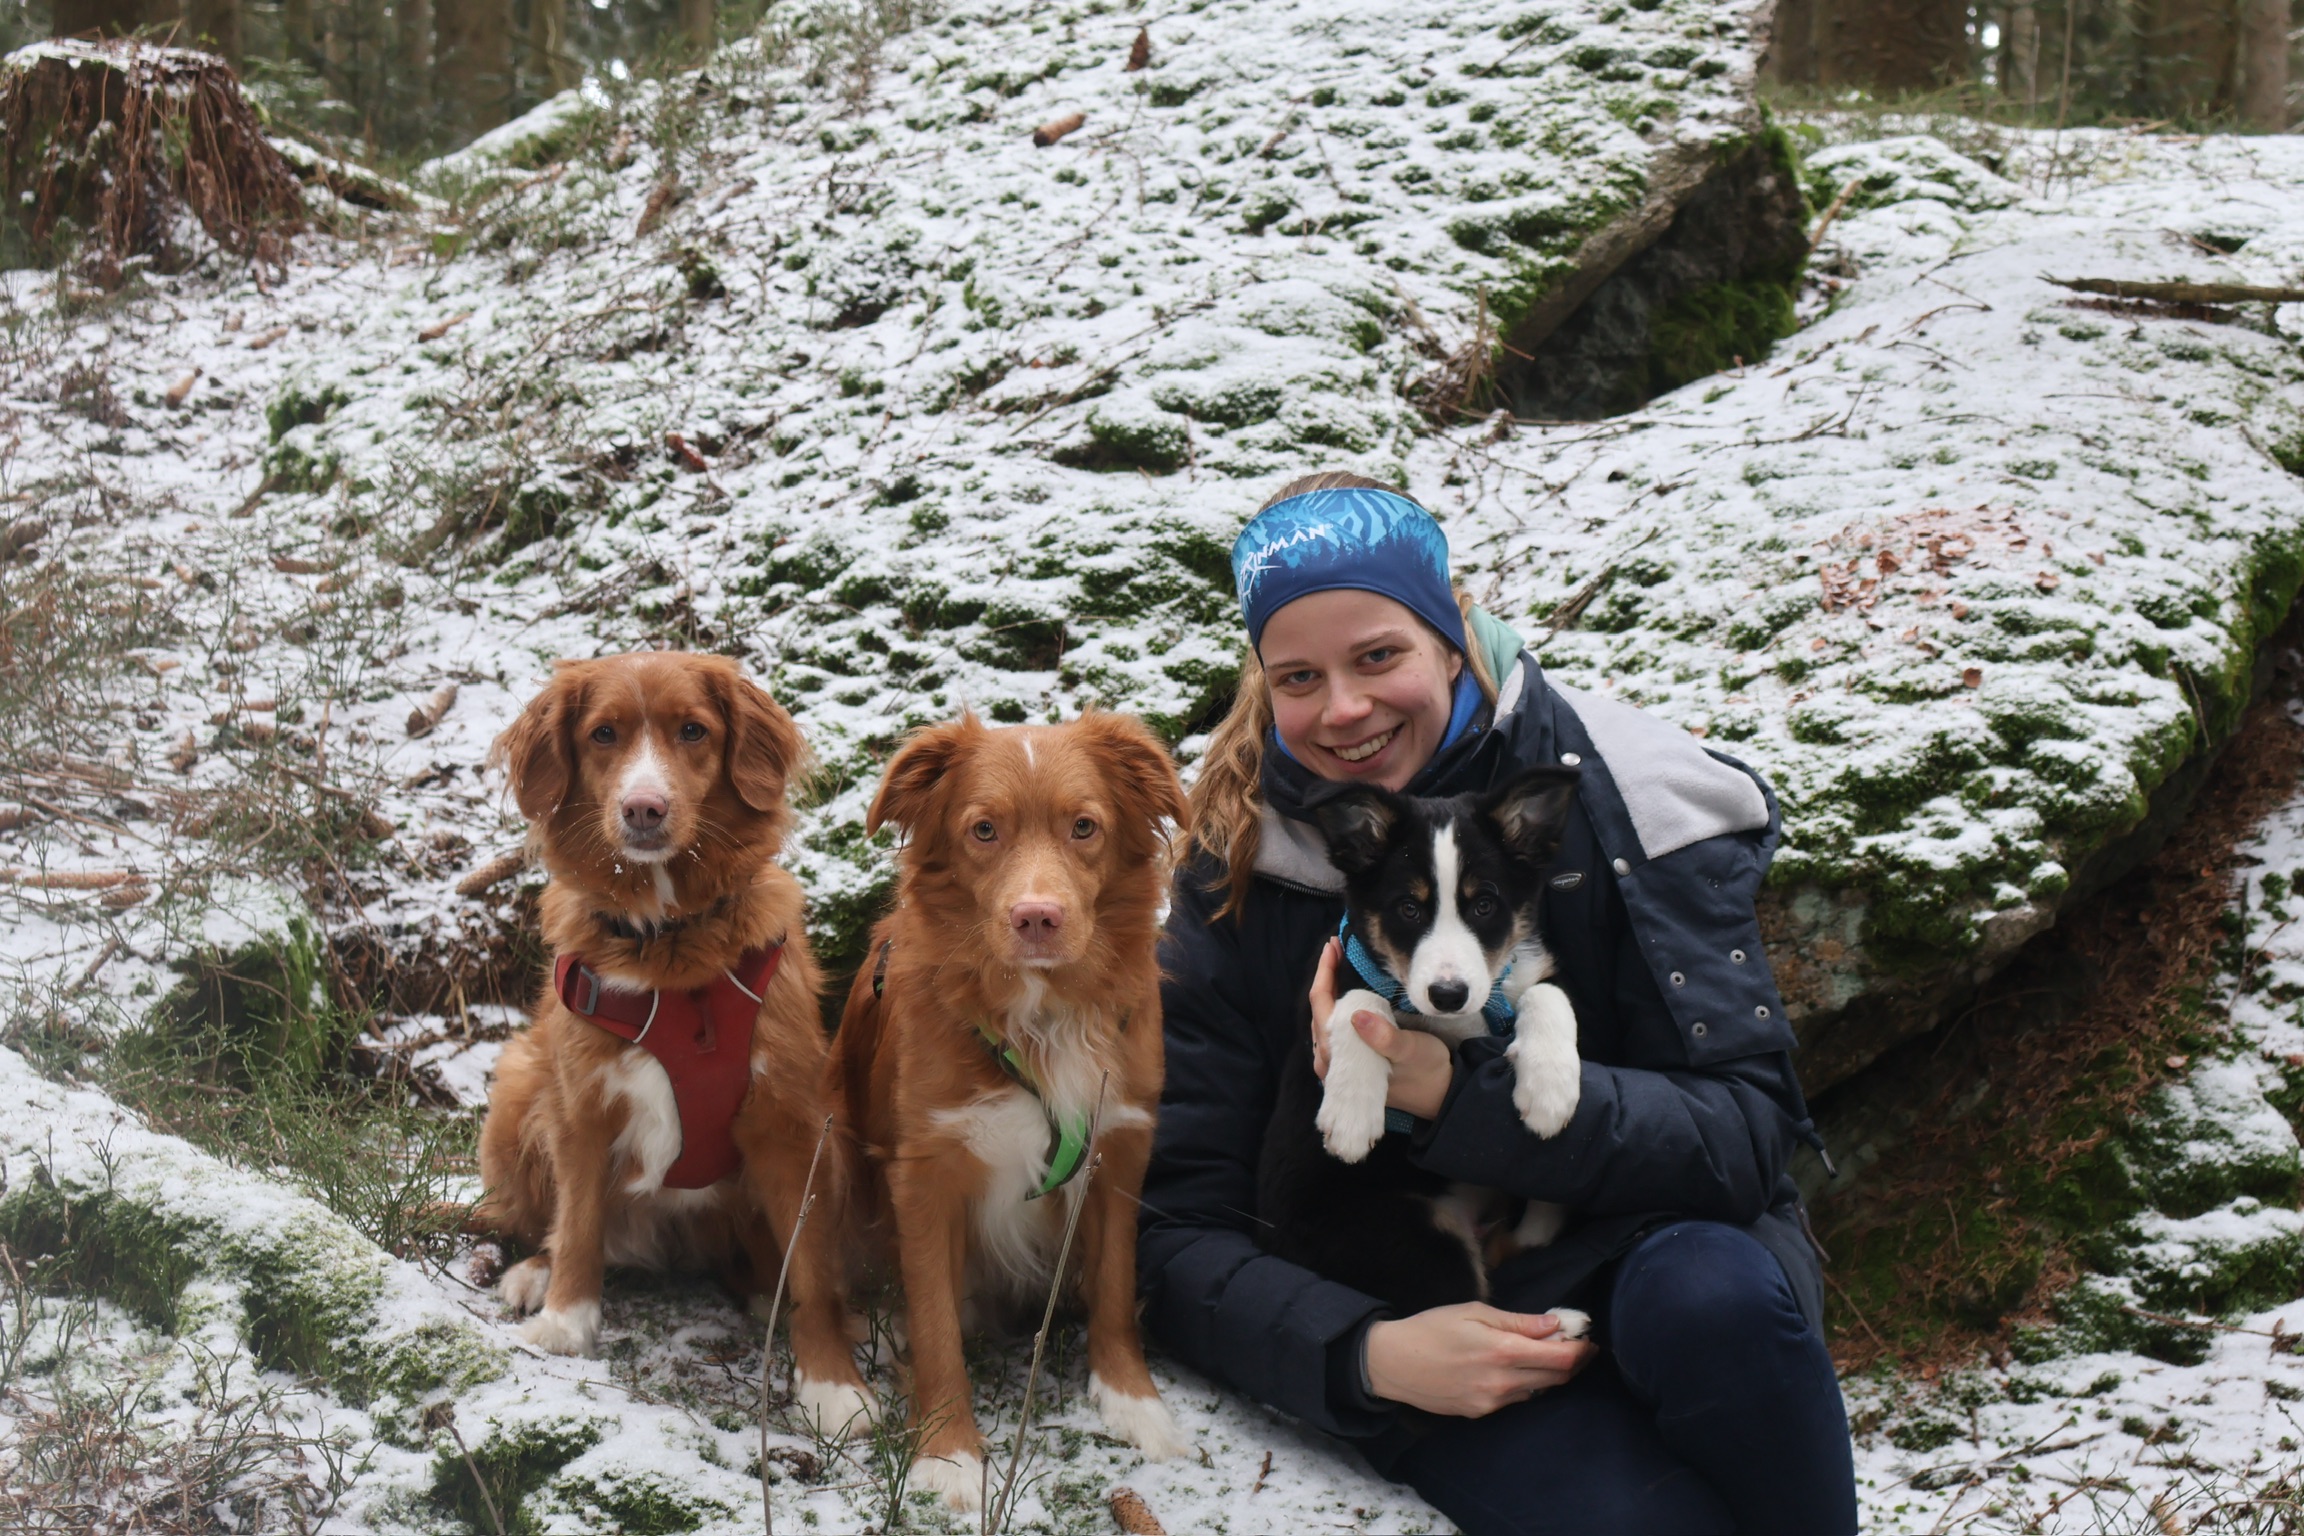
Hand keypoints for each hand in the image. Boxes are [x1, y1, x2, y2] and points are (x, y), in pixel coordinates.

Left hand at [1309, 938, 1453, 1118]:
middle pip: (1318, 1010)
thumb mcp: (1409, 1051)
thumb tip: (1357, 1016)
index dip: (1324, 973)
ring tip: (1338, 962)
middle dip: (1325, 976)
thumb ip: (1383, 1038)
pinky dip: (1336, 1004)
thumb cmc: (1426, 1070)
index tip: (1333, 946)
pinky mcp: (1349, 1061)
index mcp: (1339, 1057)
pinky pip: (1333, 1026)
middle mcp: (1331, 1061)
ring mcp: (1339, 1062)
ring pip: (1324, 1017)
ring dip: (1330, 988)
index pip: (1321, 1006)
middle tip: (1336, 947)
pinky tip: (1345, 989)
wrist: (1440, 1094)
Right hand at [1363, 1304, 1595, 1416]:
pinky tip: (1518, 1369)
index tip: (1587, 1338)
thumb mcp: (1473, 1311)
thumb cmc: (1430, 1328)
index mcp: (1502, 1351)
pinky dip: (1526, 1383)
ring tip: (1548, 1354)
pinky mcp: (1481, 1413)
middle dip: (1573, 1362)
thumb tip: (1554, 1324)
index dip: (1580, 1349)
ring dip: (1550, 1373)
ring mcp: (1492, 1402)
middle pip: (1556, 1378)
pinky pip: (1516, 1398)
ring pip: (1538, 1390)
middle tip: (1578, 1346)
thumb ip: (1517, 1321)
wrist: (1392, 1363)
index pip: (1560, 1358)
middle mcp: (1502, 1382)